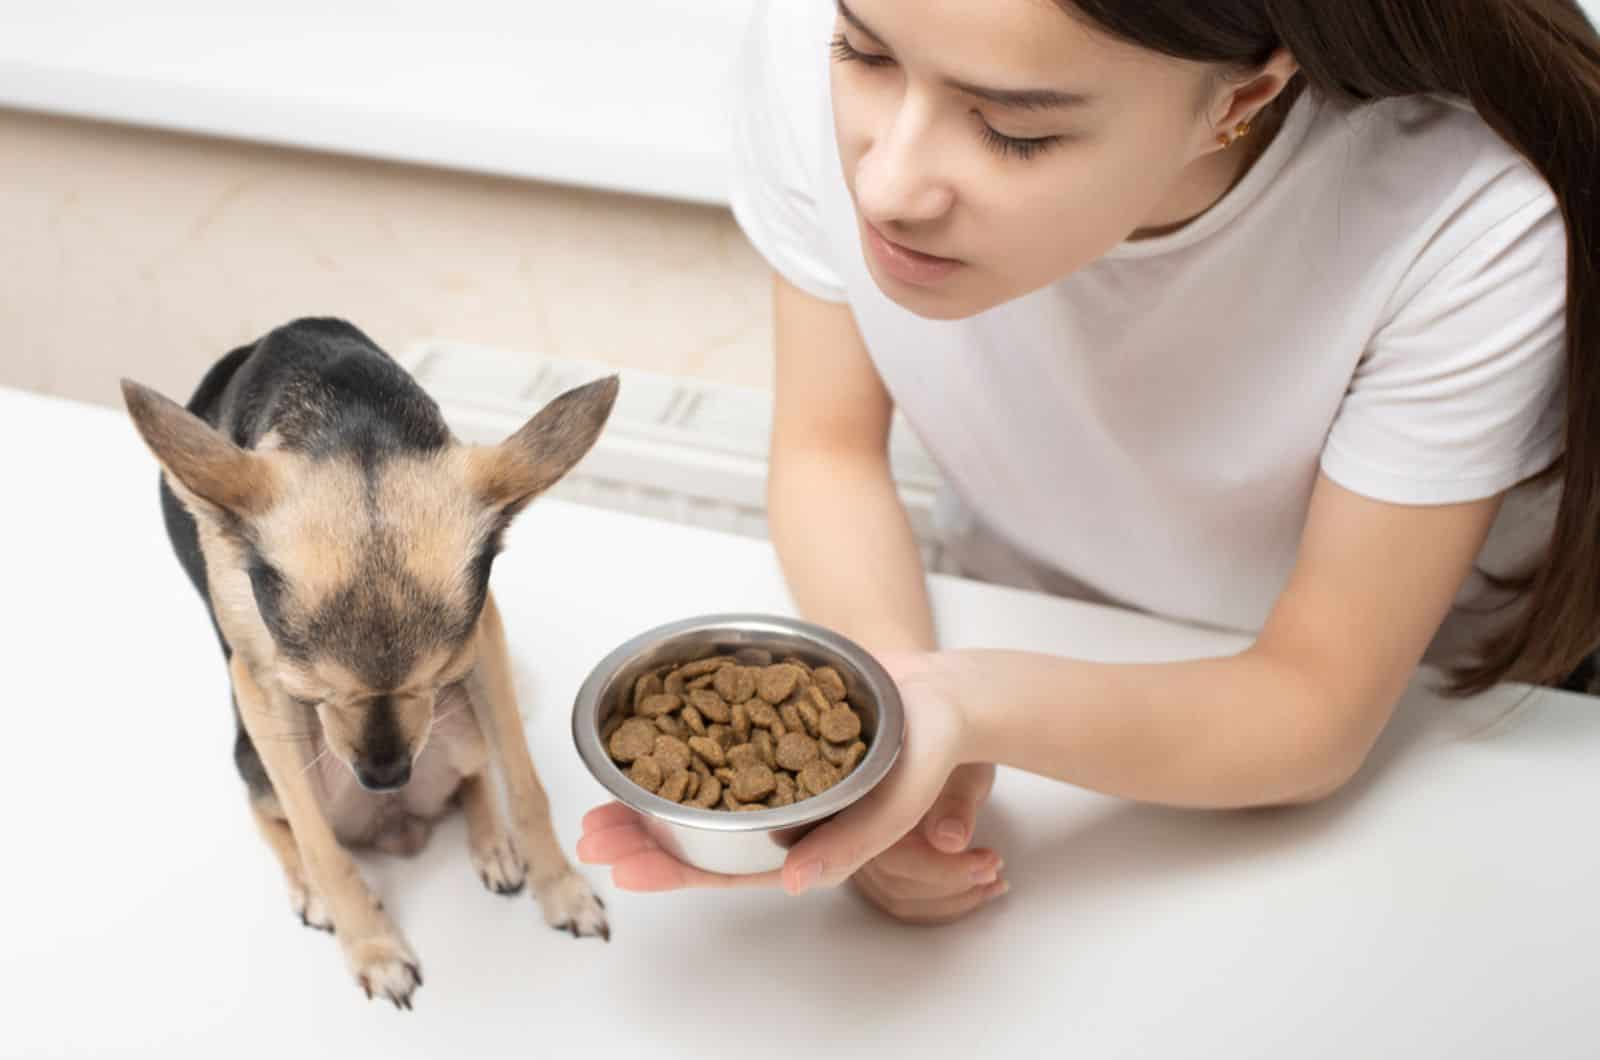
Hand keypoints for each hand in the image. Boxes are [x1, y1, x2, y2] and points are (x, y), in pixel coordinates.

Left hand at [577, 652, 1002, 909]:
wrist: (945, 692)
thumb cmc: (930, 750)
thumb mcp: (897, 798)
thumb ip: (852, 843)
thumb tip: (792, 885)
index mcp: (805, 840)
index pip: (730, 867)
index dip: (677, 872)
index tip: (627, 874)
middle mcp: (781, 810)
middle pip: (700, 834)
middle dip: (644, 836)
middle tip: (592, 834)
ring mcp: (772, 769)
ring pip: (699, 790)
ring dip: (650, 795)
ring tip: (602, 799)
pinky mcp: (770, 726)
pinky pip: (717, 741)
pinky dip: (678, 743)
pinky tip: (643, 743)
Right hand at [850, 762, 1005, 923]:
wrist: (937, 738)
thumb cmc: (948, 746)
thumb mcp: (963, 769)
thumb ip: (955, 803)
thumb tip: (948, 839)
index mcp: (865, 800)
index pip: (893, 857)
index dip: (941, 870)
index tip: (986, 864)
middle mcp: (851, 830)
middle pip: (896, 885)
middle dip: (953, 884)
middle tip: (995, 867)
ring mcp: (861, 852)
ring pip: (901, 899)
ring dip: (952, 899)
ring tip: (993, 879)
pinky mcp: (875, 867)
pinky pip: (904, 902)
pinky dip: (944, 904)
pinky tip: (979, 891)